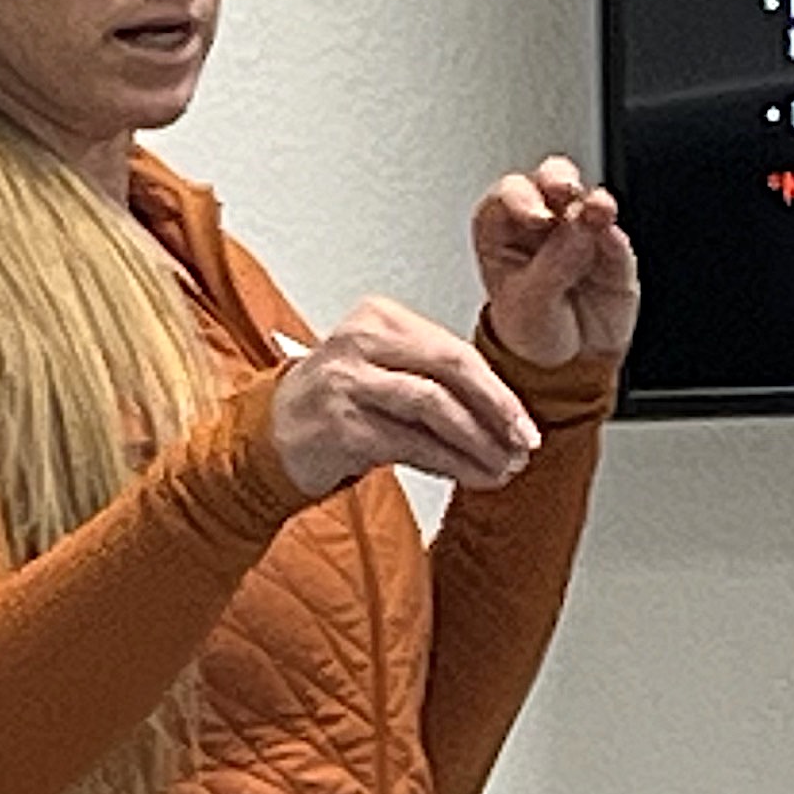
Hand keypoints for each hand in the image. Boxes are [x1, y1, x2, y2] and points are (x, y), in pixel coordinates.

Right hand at [271, 297, 540, 499]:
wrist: (268, 436)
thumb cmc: (338, 402)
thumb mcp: (385, 368)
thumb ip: (437, 376)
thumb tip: (507, 413)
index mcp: (378, 317)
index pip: (453, 349)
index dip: (497, 389)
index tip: (525, 422)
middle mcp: (358, 341)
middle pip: (450, 370)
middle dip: (497, 410)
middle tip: (525, 442)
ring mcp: (345, 382)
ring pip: (434, 408)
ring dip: (477, 443)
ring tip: (503, 467)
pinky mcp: (340, 424)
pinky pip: (410, 444)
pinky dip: (449, 463)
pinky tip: (471, 476)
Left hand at [474, 154, 640, 369]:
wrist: (566, 364)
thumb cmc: (529, 331)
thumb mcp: (527, 304)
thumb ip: (552, 265)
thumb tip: (577, 230)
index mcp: (503, 230)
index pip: (508, 196)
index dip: (521, 198)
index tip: (536, 216)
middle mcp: (542, 223)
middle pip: (549, 181)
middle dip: (559, 181)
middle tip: (565, 193)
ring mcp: (579, 233)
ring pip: (586, 197)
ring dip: (593, 200)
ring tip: (598, 211)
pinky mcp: (612, 251)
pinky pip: (616, 233)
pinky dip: (614, 232)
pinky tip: (610, 235)